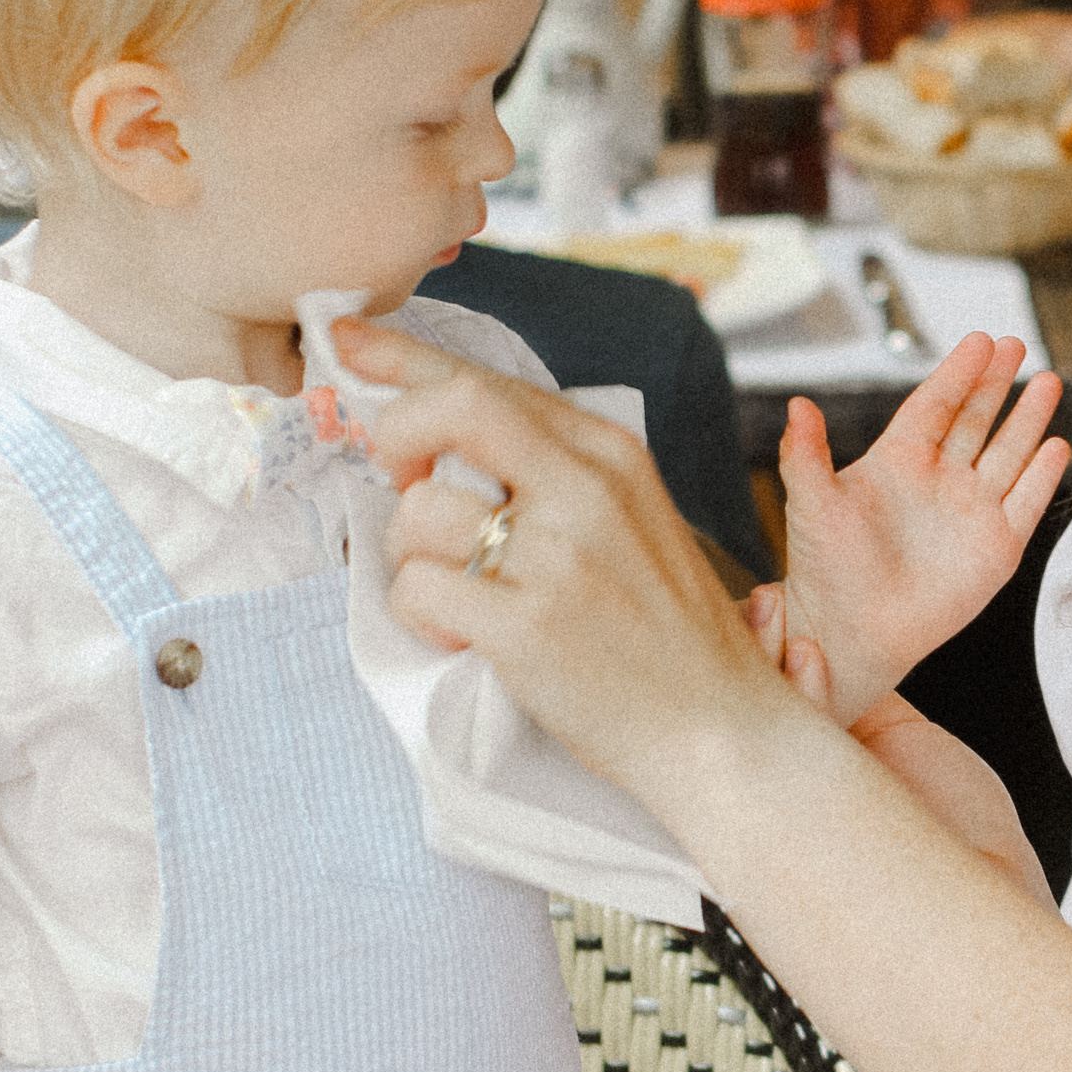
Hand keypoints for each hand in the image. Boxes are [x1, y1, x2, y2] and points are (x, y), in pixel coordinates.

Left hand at [345, 317, 818, 800]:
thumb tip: (452, 445)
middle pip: (453, 410)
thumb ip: (561, 475)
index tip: (349, 340)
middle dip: (395, 435)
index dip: (404, 357)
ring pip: (420, 514)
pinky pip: (418, 591)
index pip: (492, 382)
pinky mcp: (527, 628)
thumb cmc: (670, 637)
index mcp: (613, 457)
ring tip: (459, 595)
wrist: (721, 731)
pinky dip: (423, 615)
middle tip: (399, 480)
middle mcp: (587, 492)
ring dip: (412, 556)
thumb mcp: (638, 522)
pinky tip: (465, 636)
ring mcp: (558, 559)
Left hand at [777, 333, 1068, 726]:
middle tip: (1017, 344)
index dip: (959, 372)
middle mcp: (938, 481)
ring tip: (1048, 382)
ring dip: (1028, 419)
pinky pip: (1026, 503)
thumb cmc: (826, 572)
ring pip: (1007, 453)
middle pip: (976, 419)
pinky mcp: (996, 549)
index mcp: (897, 462)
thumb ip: (805, 454)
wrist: (852, 634)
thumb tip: (796, 404)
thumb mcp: (811, 505)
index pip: (935, 405)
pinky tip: (1057, 446)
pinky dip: (1043, 476)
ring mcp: (969, 512)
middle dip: (997, 382)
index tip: (980, 340)